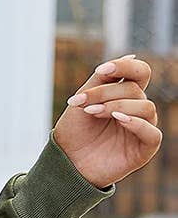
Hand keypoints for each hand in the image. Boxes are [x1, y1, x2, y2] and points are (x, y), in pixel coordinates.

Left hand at [54, 53, 161, 186]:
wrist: (65, 162)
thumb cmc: (74, 131)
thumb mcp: (84, 99)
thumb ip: (103, 78)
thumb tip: (131, 56)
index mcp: (125, 95)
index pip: (139, 73)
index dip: (125, 66)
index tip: (102, 69)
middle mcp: (136, 110)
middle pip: (135, 89)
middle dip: (106, 92)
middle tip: (83, 103)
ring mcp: (142, 129)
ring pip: (145, 107)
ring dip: (117, 106)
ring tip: (93, 113)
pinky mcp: (144, 149)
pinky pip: (152, 133)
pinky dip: (136, 123)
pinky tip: (118, 120)